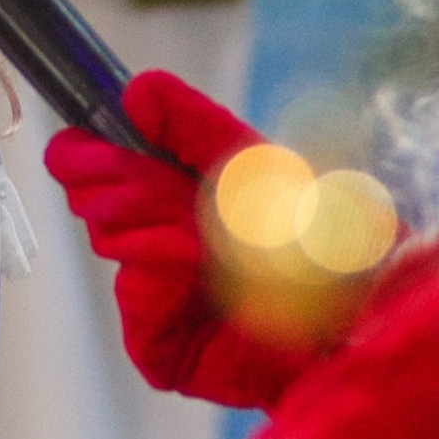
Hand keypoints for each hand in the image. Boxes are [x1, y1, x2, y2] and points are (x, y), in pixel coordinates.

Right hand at [47, 68, 319, 409]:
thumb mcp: (257, 164)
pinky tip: (199, 275)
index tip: (78, 140)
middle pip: (101, 199)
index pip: (105, 165)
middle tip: (174, 190)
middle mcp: (161, 245)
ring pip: (117, 238)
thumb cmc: (323, 239)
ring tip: (211, 238)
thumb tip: (138, 91)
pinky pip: (135, 296)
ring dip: (162, 225)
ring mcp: (158, 300)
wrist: (360, 315)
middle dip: (131, 184)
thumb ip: (196, 126)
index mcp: (177, 197)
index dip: (87, 152)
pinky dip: (164, 277)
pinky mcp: (161, 348)